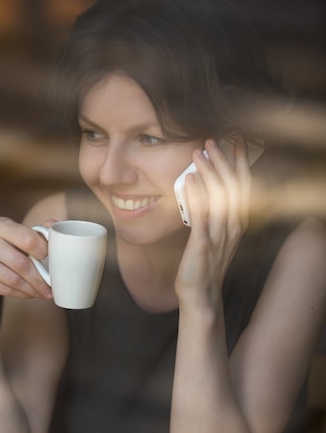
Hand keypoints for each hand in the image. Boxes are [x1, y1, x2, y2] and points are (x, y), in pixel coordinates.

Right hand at [0, 217, 55, 299]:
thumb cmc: (4, 250)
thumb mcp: (18, 237)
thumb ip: (36, 232)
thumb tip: (54, 224)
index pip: (27, 238)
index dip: (43, 252)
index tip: (51, 261)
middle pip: (21, 263)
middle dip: (39, 279)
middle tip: (50, 288)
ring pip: (13, 279)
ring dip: (32, 289)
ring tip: (42, 293)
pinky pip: (4, 289)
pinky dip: (20, 294)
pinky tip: (28, 294)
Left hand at [175, 137, 250, 305]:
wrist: (201, 293)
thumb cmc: (205, 262)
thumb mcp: (215, 233)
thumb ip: (214, 211)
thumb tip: (205, 186)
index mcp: (237, 221)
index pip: (243, 185)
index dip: (240, 161)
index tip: (236, 140)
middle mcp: (233, 226)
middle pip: (233, 186)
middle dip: (223, 160)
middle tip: (212, 140)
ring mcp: (219, 235)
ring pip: (219, 196)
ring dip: (209, 172)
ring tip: (199, 152)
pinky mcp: (203, 243)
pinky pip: (201, 215)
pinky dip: (196, 195)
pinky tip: (190, 179)